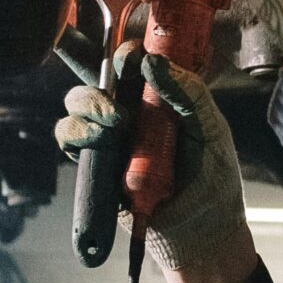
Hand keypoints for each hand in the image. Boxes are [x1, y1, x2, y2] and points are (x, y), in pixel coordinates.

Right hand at [58, 44, 248, 281]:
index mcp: (158, 95)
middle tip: (118, 96)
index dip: (124, 51)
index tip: (131, 57)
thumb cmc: (212, 177)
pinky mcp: (95, 164)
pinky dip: (77, 134)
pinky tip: (100, 140)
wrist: (201, 231)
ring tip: (114, 126)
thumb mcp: (210, 128)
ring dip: (88, 107)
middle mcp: (130, 111)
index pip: (132, 60)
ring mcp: (110, 136)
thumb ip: (189, 92)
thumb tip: (153, 62)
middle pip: (95, 75)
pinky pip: (69, 139)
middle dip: (94, 73)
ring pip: (76, 105)